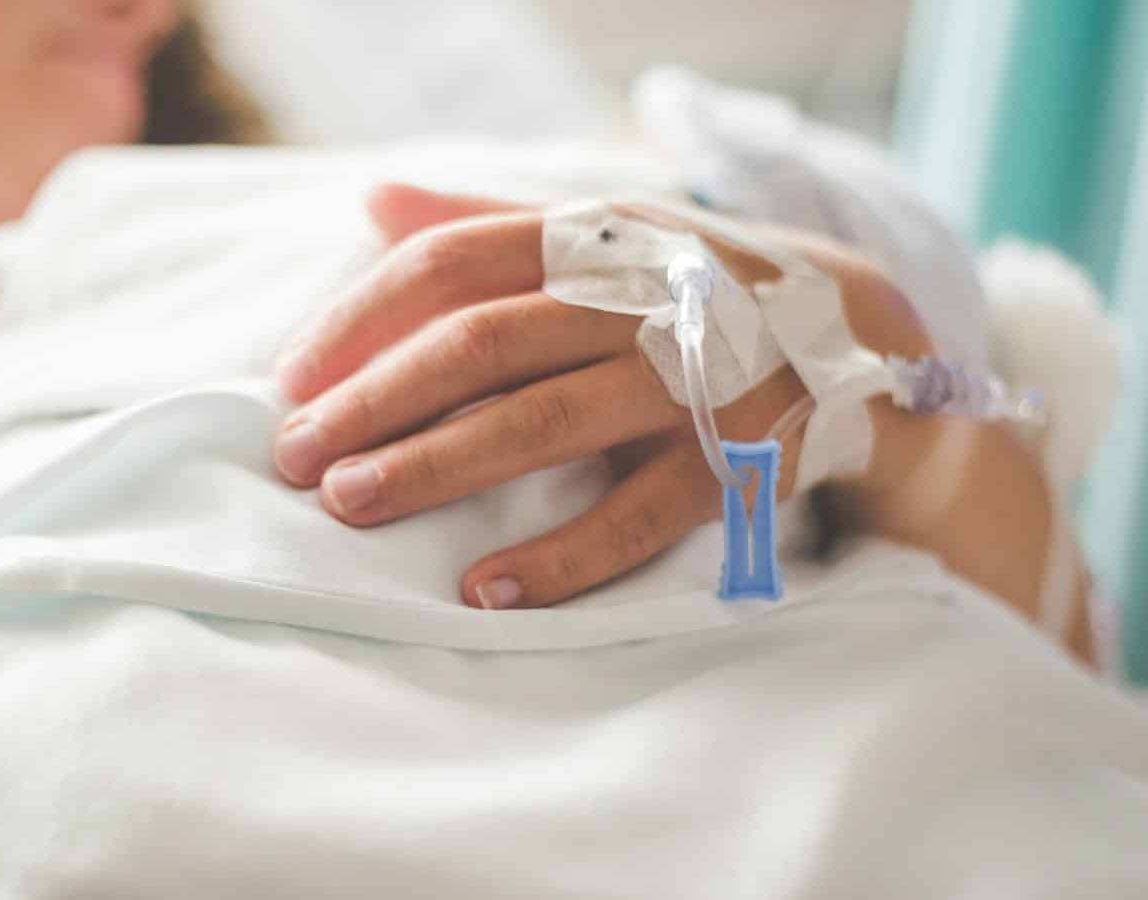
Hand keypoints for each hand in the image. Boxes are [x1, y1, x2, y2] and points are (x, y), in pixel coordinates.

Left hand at [272, 184, 932, 610]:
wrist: (858, 331)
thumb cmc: (689, 285)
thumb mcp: (601, 234)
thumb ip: (488, 221)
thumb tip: (372, 200)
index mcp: (592, 238)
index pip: (452, 261)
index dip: (362, 317)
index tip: (290, 377)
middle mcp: (637, 297)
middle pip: (482, 343)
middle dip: (375, 400)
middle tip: (294, 455)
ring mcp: (692, 378)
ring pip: (546, 421)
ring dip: (439, 467)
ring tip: (352, 505)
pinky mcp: (740, 458)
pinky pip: (639, 515)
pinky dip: (561, 555)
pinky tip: (484, 589)